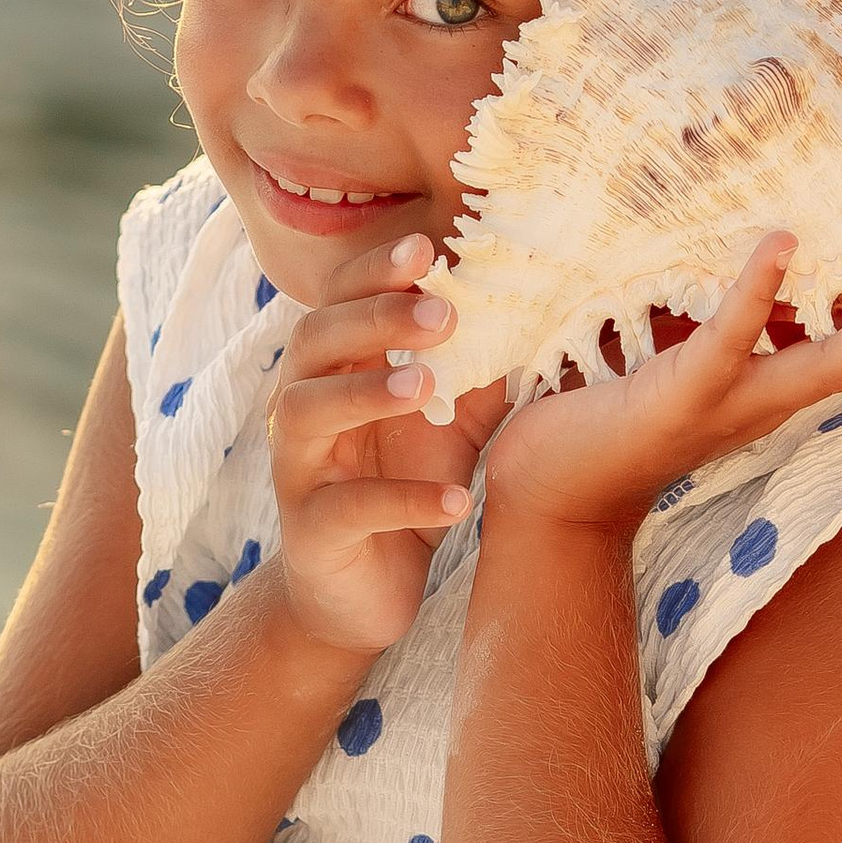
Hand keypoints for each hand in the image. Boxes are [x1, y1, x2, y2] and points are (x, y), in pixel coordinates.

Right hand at [266, 232, 505, 655]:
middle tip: (442, 313)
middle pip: (315, 342)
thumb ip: (477, 371)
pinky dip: (404, 501)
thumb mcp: (447, 424)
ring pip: (309, 413)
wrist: (360, 595)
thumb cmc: (401, 489)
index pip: (340, 302)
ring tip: (425, 388)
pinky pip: (349, 509)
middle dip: (375, 320)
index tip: (427, 247)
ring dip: (366, 394)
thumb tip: (541, 308)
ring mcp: (300, 471)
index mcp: (334, 372)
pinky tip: (459, 500)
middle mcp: (303, 410)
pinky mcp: (313, 533)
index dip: (374, 272)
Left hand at [481, 222, 841, 538]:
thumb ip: (704, 303)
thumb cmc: (603, 406)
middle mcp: (764, 396)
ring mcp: (730, 402)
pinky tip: (782, 244)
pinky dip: (757, 291)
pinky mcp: (683, 397)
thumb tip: (732, 227)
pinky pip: (730, 338)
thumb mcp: (668, 345)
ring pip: (824, 359)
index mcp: (766, 378)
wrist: (548, 489)